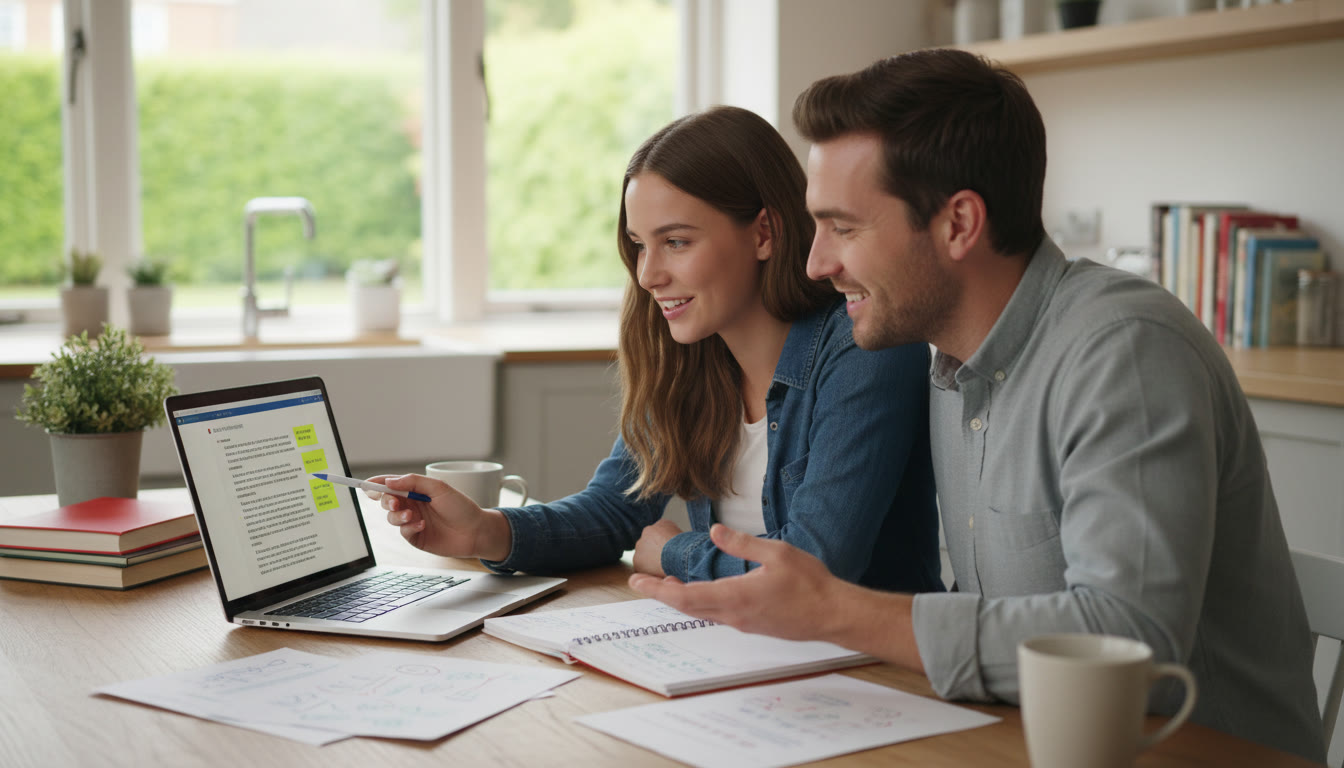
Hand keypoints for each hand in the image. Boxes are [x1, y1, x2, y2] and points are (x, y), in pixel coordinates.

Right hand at [368, 474, 511, 560]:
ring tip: (412, 515)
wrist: (475, 532)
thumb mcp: (439, 488)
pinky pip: (403, 532)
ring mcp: (412, 521)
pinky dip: (409, 527)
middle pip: (387, 501)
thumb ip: (414, 482)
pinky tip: (422, 525)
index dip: (378, 484)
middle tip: (394, 502)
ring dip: (398, 515)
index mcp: (416, 490)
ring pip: (391, 517)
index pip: (391, 485)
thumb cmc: (461, 507)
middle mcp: (412, 505)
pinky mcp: (416, 537)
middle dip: (386, 500)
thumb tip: (389, 481)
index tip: (367, 484)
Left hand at [630, 524, 924, 669]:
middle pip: (688, 607)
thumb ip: (742, 543)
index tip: (636, 581)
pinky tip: (702, 594)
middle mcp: (734, 615)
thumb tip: (714, 531)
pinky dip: (701, 603)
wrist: (834, 615)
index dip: (657, 589)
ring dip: (681, 599)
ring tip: (665, 586)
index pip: (685, 596)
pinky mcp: (754, 625)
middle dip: (661, 594)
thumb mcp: (777, 553)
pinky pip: (718, 614)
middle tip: (640, 582)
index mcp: (735, 596)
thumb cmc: (810, 583)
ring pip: (703, 612)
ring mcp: (744, 623)